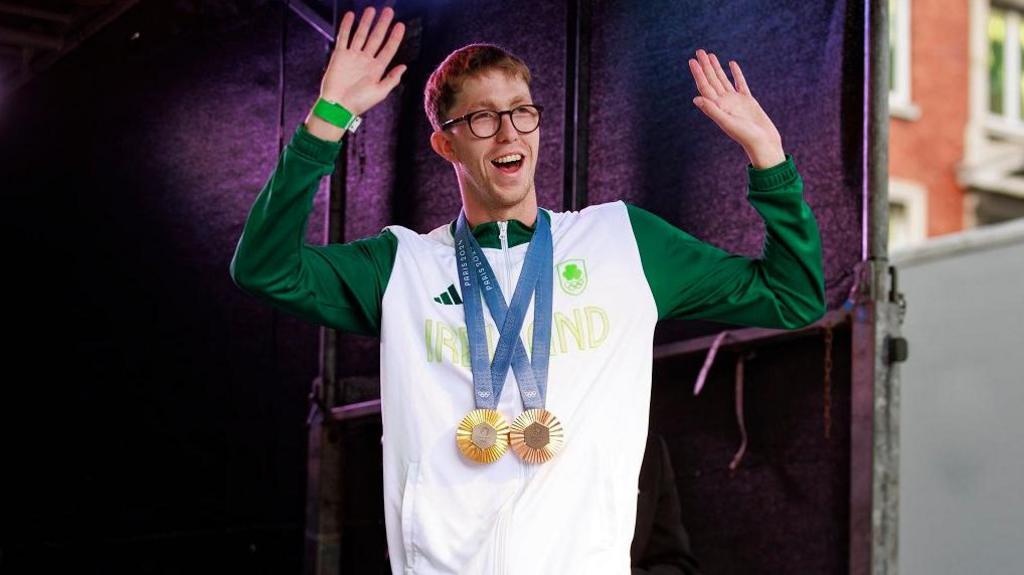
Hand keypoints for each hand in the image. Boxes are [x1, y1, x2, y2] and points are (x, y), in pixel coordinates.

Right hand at [320, 6, 405, 116]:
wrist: (337, 106)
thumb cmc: (359, 103)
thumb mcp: (380, 93)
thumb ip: (392, 79)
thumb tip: (404, 67)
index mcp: (377, 69)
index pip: (388, 49)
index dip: (395, 37)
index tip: (400, 25)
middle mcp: (366, 60)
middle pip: (376, 38)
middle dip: (383, 25)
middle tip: (389, 11)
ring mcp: (353, 56)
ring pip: (361, 34)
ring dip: (366, 22)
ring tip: (372, 10)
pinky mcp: (339, 55)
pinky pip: (344, 37)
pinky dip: (347, 26)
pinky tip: (351, 16)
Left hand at [688, 49, 785, 168]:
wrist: (764, 143)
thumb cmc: (746, 136)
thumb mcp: (727, 122)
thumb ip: (712, 110)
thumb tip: (696, 98)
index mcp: (717, 107)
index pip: (705, 87)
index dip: (698, 74)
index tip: (692, 61)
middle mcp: (724, 103)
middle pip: (712, 80)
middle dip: (705, 66)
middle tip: (699, 51)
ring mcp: (735, 101)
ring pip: (723, 80)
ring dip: (716, 68)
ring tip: (710, 55)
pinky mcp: (747, 100)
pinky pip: (740, 83)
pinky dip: (736, 74)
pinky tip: (732, 64)